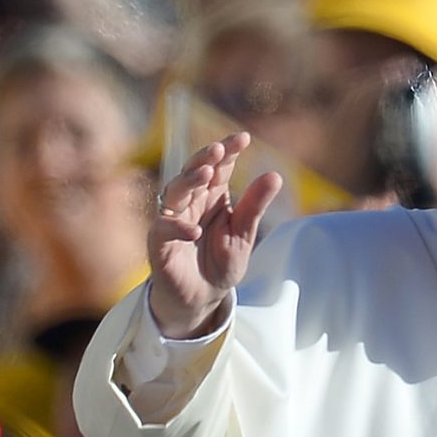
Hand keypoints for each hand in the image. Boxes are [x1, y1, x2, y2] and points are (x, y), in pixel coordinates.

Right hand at [147, 134, 281, 337]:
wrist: (203, 298)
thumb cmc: (221, 263)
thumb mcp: (244, 235)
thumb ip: (255, 207)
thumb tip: (275, 175)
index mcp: (213, 195)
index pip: (219, 166)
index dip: (228, 150)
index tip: (243, 138)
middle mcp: (191, 201)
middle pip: (194, 171)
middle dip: (205, 157)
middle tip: (219, 148)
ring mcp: (173, 219)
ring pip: (175, 191)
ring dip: (189, 181)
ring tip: (207, 174)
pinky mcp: (160, 243)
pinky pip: (163, 229)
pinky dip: (177, 227)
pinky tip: (195, 230)